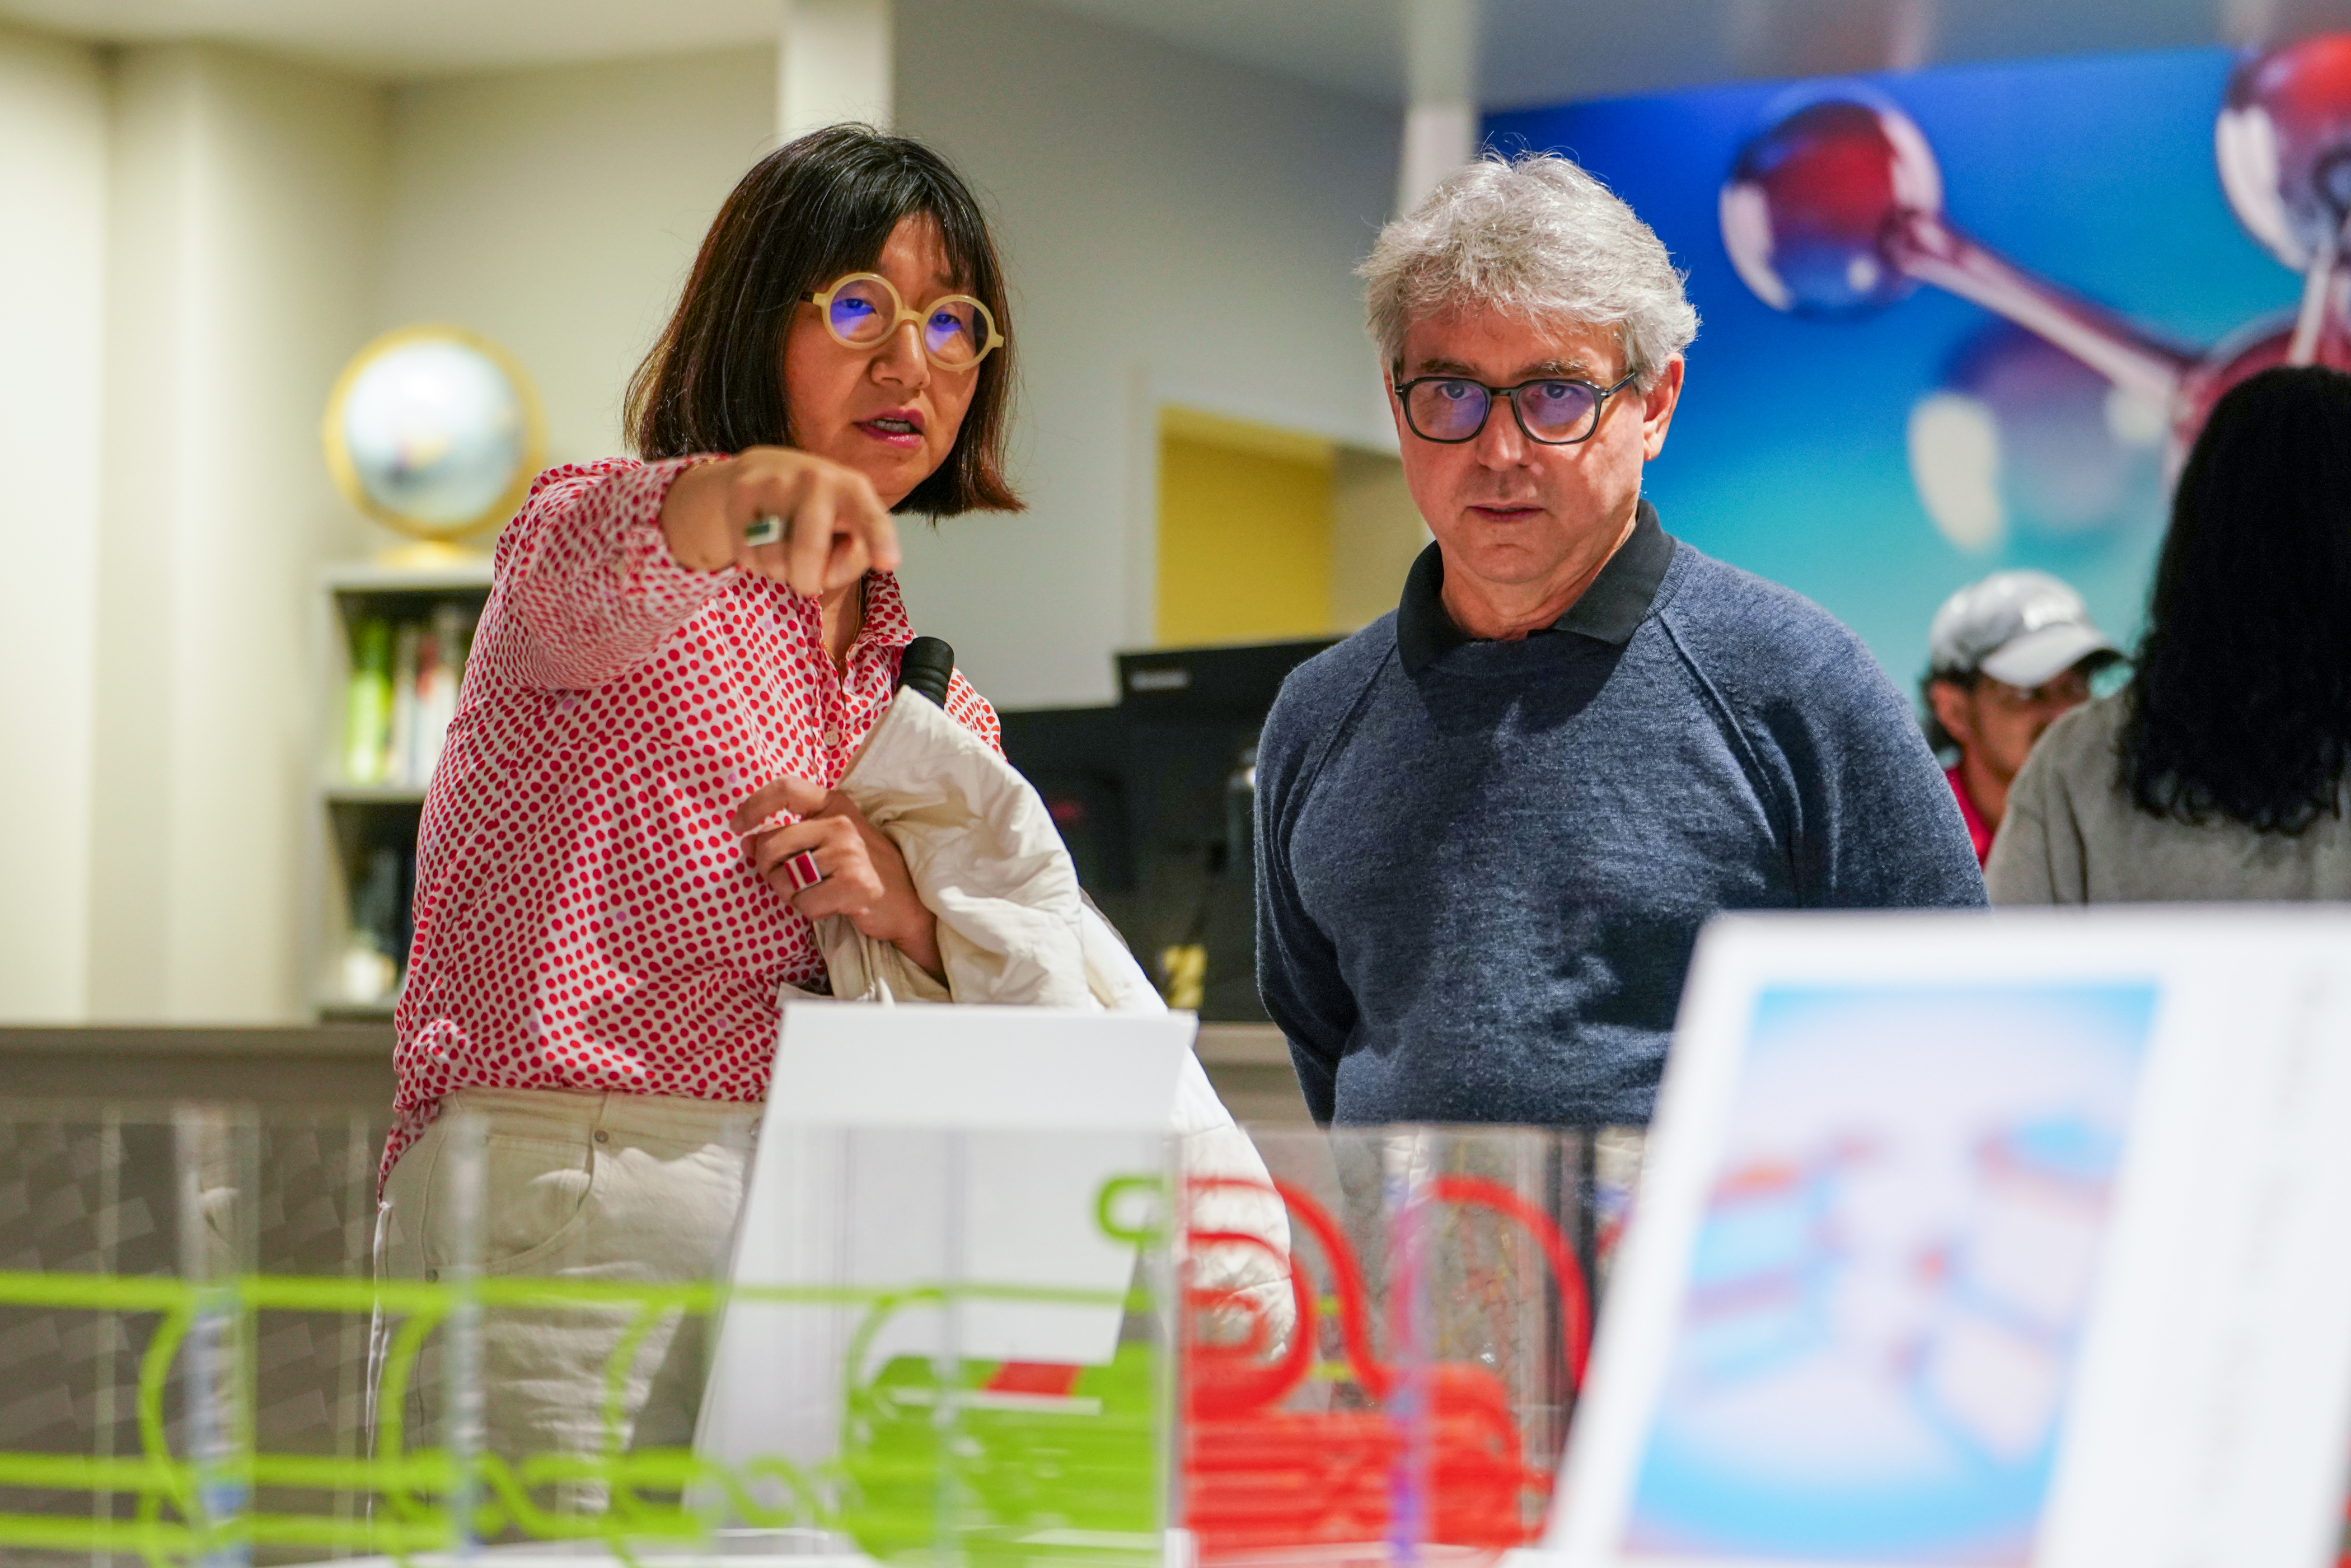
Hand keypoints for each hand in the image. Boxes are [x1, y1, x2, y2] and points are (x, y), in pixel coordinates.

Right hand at [661, 446, 901, 595]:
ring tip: (784, 547)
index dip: (878, 541)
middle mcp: (816, 479)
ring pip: (773, 560)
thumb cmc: (822, 512)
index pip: (868, 518)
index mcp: (853, 489)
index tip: (888, 562)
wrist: (764, 470)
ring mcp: (776, 482)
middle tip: (809, 575)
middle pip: (807, 555)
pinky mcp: (742, 493)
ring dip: (780, 571)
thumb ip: (854, 556)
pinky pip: (748, 555)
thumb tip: (826, 572)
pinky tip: (763, 538)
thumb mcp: (850, 529)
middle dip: (808, 581)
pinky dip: (756, 561)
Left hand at [732, 774, 941, 977]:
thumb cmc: (865, 868)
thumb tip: (747, 841)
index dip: (754, 806)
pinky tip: (833, 905)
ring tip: (819, 892)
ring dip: (792, 895)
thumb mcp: (831, 840)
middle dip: (768, 870)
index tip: (738, 826)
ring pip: (784, 879)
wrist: (909, 903)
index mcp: (835, 804)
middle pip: (771, 844)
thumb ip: (792, 835)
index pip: (786, 789)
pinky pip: (804, 903)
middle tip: (788, 881)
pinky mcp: (854, 884)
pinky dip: (811, 912)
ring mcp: (849, 852)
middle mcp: (841, 823)